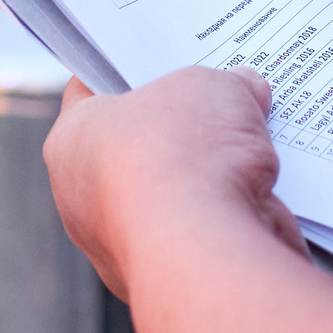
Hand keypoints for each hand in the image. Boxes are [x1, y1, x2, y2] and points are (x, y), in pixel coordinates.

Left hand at [44, 67, 305, 300]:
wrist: (207, 255)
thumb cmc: (185, 158)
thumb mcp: (214, 88)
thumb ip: (228, 83)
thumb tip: (247, 88)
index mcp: (71, 141)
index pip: (89, 90)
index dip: (129, 68)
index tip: (162, 56)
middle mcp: (85, 199)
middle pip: (136, 144)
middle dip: (181, 123)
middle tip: (221, 95)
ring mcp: (125, 244)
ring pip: (173, 193)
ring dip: (211, 174)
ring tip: (255, 142)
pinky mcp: (170, 277)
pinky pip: (200, 233)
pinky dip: (229, 215)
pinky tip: (262, 192)